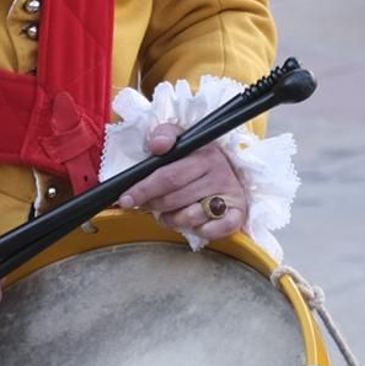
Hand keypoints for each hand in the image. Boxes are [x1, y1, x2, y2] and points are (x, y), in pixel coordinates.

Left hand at [117, 120, 249, 243]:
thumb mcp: (181, 139)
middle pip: (175, 198)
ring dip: (172, 220)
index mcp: (203, 153)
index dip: (144, 189)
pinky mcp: (238, 212)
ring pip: (191, 216)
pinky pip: (219, 229)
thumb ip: (164, 135)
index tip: (126, 198)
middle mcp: (219, 173)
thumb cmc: (196, 157)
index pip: (168, 175)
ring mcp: (230, 193)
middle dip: (153, 205)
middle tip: (145, 205)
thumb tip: (157, 146)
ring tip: (167, 213)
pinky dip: (202, 231)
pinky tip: (193, 224)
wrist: (230, 167)